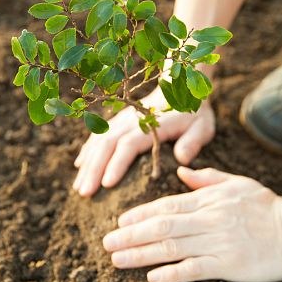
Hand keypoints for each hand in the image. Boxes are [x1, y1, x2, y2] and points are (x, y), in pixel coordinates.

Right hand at [73, 89, 214, 196]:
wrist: (180, 87)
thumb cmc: (193, 113)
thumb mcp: (202, 126)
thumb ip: (193, 142)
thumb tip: (182, 159)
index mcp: (151, 124)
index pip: (129, 144)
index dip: (117, 164)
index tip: (106, 184)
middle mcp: (131, 120)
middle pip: (107, 144)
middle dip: (94, 169)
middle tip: (85, 193)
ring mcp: (122, 119)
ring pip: (99, 141)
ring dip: (88, 164)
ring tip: (79, 188)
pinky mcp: (118, 121)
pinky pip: (98, 135)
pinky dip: (88, 150)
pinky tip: (80, 166)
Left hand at [102, 167, 281, 281]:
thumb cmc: (266, 205)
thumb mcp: (236, 183)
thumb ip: (206, 178)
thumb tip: (181, 172)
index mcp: (208, 199)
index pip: (167, 205)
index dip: (141, 214)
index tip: (120, 221)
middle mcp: (209, 219)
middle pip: (162, 227)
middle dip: (131, 235)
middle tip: (107, 242)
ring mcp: (218, 242)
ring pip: (172, 248)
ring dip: (141, 254)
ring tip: (118, 260)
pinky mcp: (229, 264)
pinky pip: (195, 269)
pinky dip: (172, 274)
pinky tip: (152, 277)